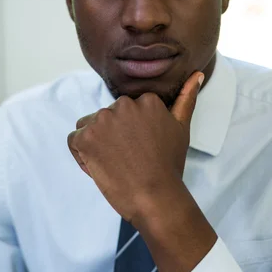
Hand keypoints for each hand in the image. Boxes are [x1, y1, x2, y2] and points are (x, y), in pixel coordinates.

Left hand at [67, 71, 203, 223]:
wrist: (155, 197)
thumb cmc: (169, 167)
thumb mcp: (181, 128)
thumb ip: (186, 99)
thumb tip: (197, 74)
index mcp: (146, 100)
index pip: (127, 111)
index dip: (130, 133)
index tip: (141, 149)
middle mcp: (123, 104)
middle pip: (107, 118)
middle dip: (113, 137)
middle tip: (130, 159)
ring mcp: (102, 120)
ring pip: (89, 127)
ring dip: (97, 144)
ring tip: (116, 164)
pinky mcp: (85, 138)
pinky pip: (75, 141)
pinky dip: (82, 155)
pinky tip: (101, 167)